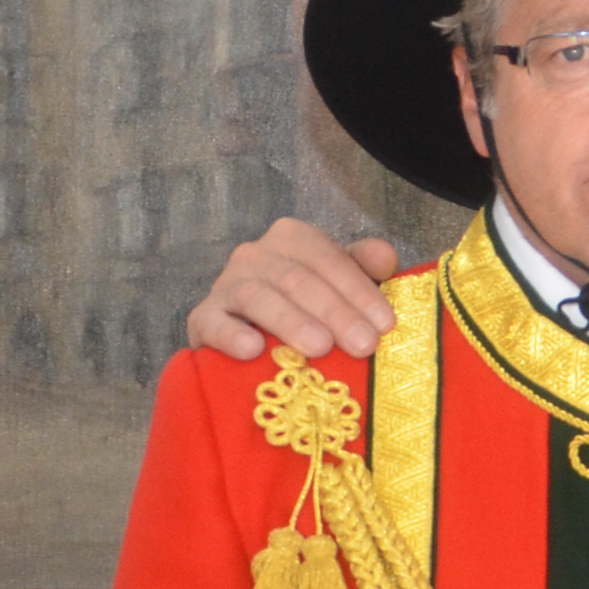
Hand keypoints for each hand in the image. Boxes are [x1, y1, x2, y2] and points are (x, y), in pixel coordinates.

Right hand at [186, 217, 402, 360]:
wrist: (244, 333)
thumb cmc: (305, 307)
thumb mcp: (339, 282)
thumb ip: (363, 267)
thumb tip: (386, 257)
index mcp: (293, 238)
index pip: (329, 259)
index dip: (360, 292)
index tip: (385, 326)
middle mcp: (257, 254)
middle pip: (298, 279)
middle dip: (336, 312)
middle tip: (363, 344)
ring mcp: (226, 285)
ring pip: (258, 296)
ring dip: (292, 322)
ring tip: (320, 347)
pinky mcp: (202, 318)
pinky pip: (213, 323)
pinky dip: (232, 335)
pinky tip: (253, 350)